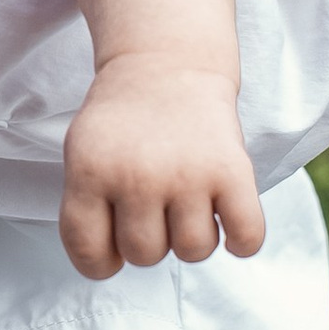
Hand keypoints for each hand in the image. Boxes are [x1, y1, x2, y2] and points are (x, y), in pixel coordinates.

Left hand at [57, 63, 266, 280]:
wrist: (166, 64)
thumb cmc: (123, 122)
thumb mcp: (82, 153)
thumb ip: (87, 208)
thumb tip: (110, 265)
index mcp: (90, 171)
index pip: (87, 251)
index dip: (100, 259)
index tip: (111, 241)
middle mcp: (137, 175)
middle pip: (144, 255)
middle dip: (150, 238)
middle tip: (154, 201)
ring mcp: (187, 173)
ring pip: (193, 251)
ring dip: (192, 236)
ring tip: (187, 200)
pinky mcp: (233, 170)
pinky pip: (246, 237)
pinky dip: (242, 239)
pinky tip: (227, 218)